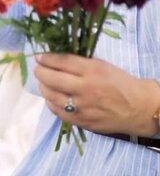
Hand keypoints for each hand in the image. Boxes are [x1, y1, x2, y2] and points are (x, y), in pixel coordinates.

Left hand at [35, 53, 159, 136]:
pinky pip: (58, 112)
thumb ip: (79, 62)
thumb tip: (54, 58)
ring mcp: (83, 107)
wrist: (139, 108)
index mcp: (93, 71)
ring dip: (43, 87)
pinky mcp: (82, 121)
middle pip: (52, 79)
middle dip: (40, 72)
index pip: (61, 62)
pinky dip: (50, 102)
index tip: (39, 57)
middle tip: (38, 69)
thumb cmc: (120, 83)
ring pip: (51, 96)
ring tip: (43, 83)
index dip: (46, 58)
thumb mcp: (102, 66)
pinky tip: (51, 97)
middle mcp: (86, 88)